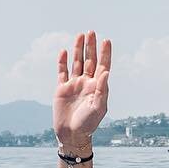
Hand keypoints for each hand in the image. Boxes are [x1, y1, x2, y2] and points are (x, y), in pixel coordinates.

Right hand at [53, 30, 110, 147]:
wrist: (72, 135)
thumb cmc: (88, 123)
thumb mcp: (98, 107)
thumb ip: (102, 89)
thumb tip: (106, 72)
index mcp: (97, 87)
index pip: (102, 66)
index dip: (105, 53)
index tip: (106, 40)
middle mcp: (86, 83)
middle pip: (89, 60)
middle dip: (91, 47)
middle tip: (92, 32)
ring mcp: (74, 85)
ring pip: (76, 62)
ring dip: (78, 49)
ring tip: (80, 35)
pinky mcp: (61, 89)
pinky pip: (62, 72)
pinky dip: (62, 61)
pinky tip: (64, 51)